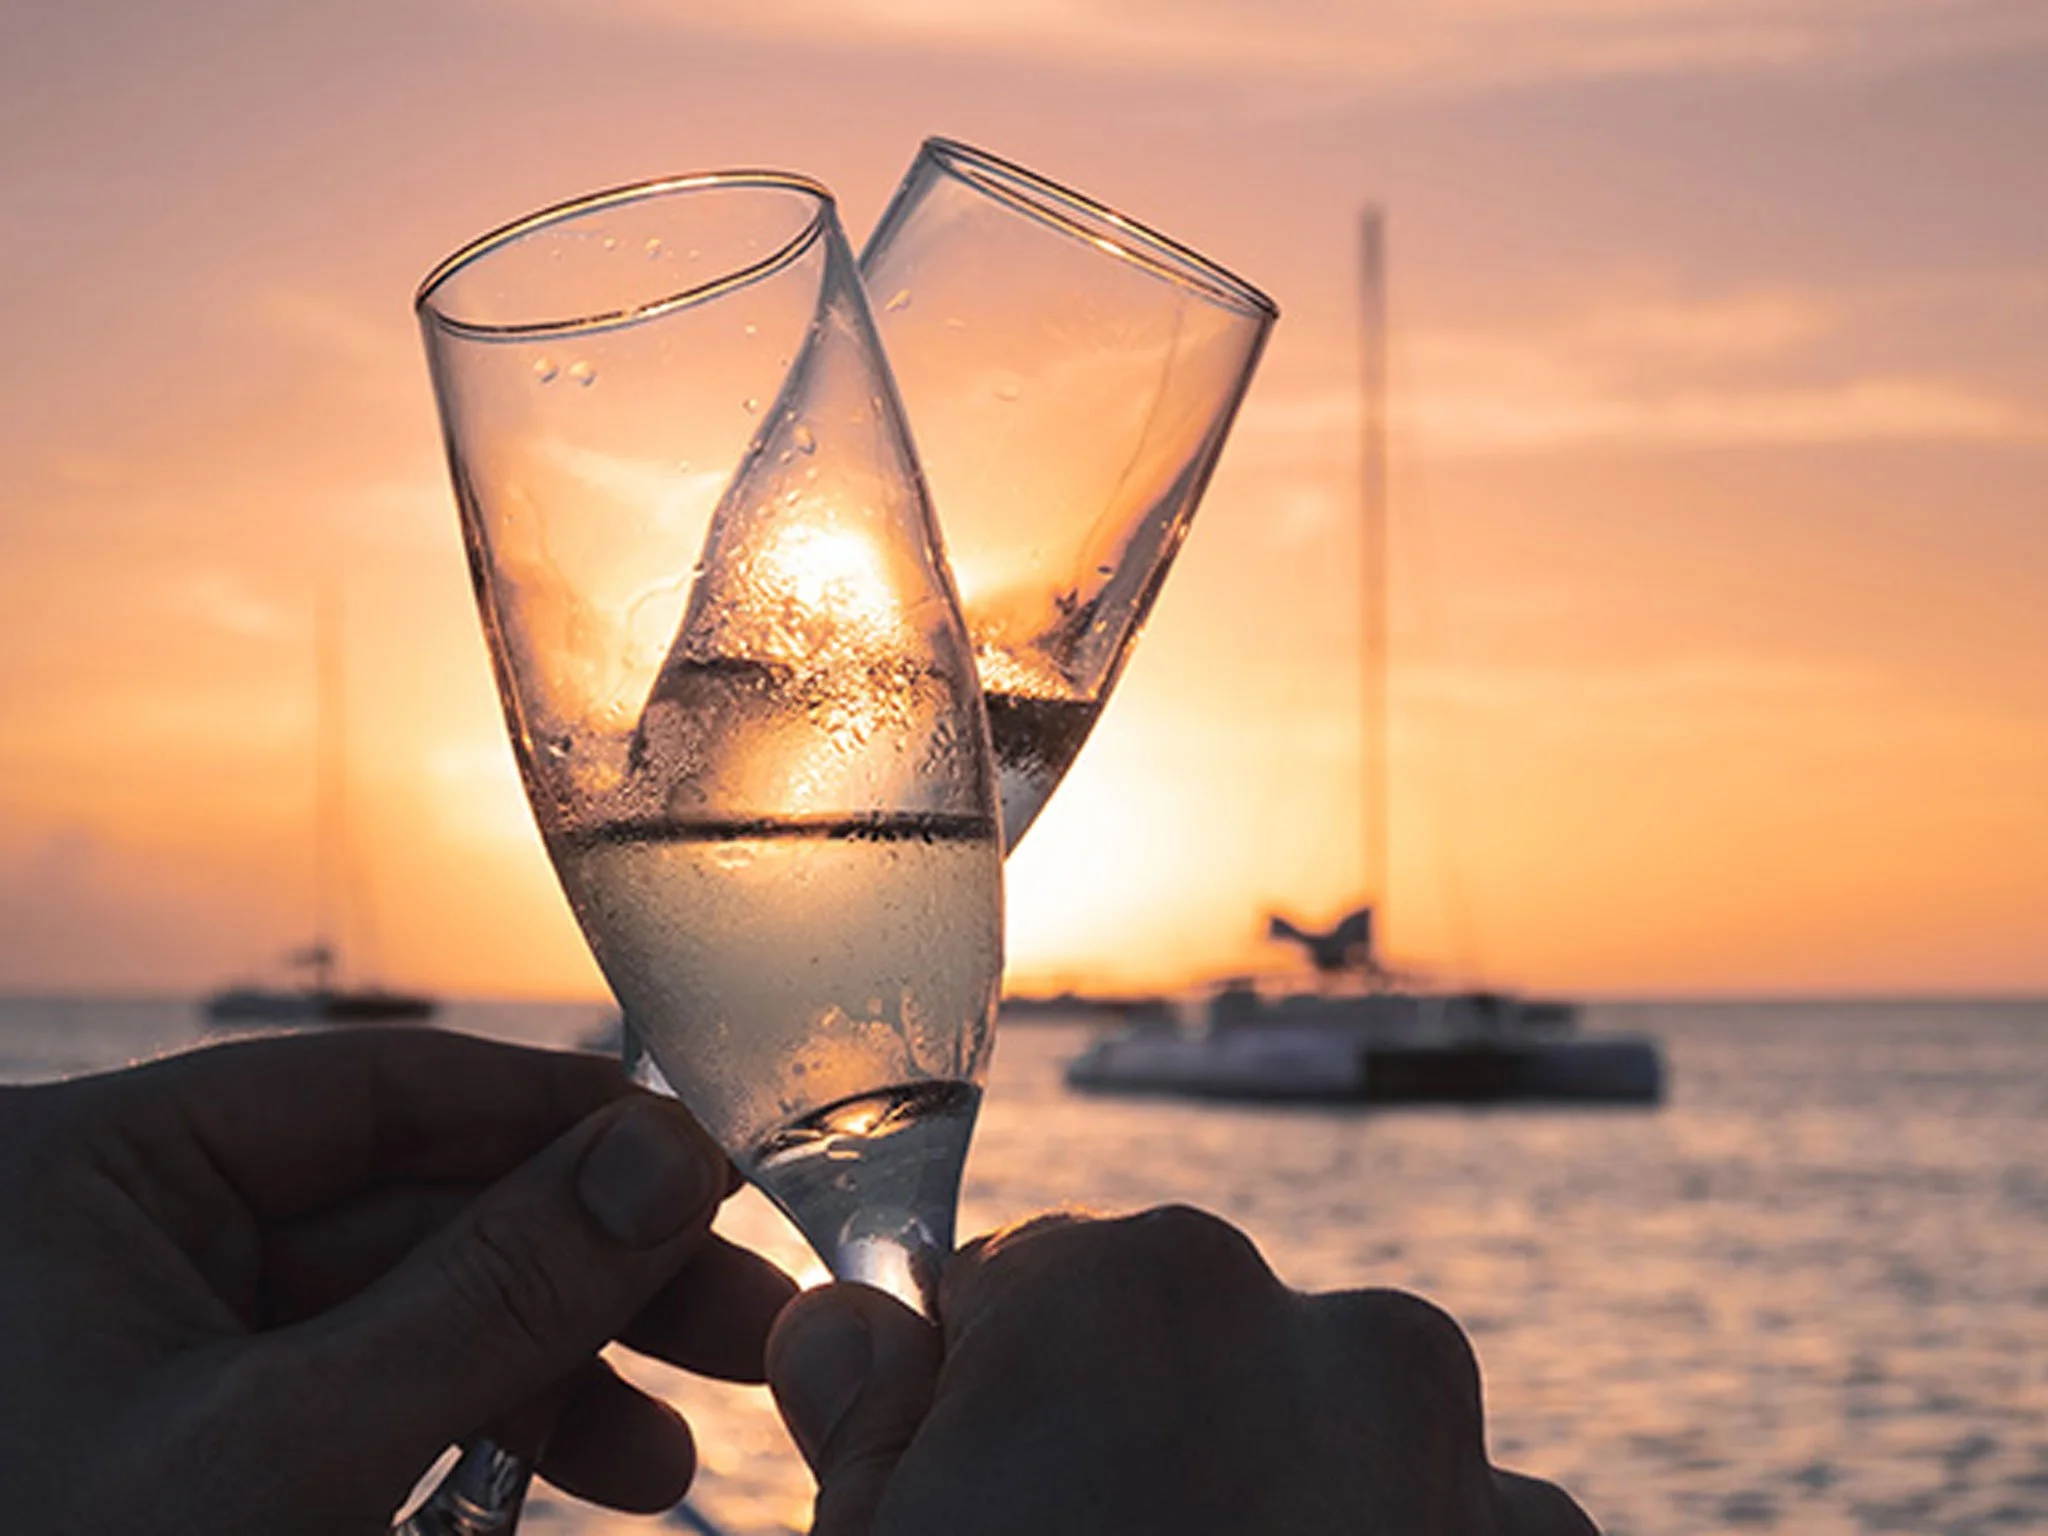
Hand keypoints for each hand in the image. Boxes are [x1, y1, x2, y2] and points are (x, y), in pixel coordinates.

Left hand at [0, 1028, 795, 1534]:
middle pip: (416, 1210)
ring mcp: (157, 1350)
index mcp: (91, 1175)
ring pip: (409, 1317)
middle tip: (744, 1320)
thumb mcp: (294, 1451)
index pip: (376, 1089)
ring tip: (667, 1458)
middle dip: (585, 1280)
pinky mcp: (199, 1446)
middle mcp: (124, 1238)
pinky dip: (479, 1441)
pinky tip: (583, 1482)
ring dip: (553, 1379)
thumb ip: (493, 1293)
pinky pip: (367, 1406)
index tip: (703, 1159)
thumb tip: (667, 1156)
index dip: (560, 1120)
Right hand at [767, 1207, 1594, 1534]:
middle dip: (1139, 1446)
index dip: (980, 1387)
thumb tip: (848, 1329)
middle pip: (1194, 1356)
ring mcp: (1474, 1471)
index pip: (1029, 1276)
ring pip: (1331, 1450)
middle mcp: (1341, 1340)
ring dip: (1276, 1519)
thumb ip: (867, 1418)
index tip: (972, 1483)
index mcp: (1142, 1294)